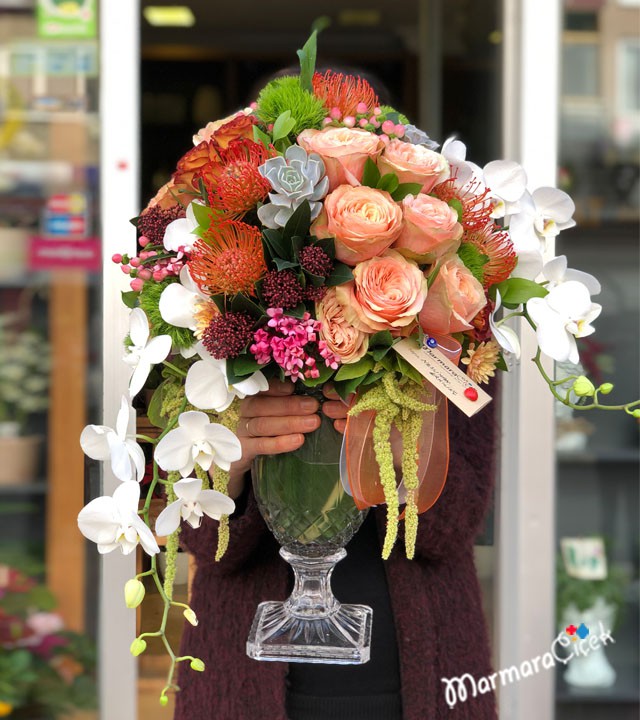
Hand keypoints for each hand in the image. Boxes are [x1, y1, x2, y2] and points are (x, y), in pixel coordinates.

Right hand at [226, 381, 349, 498]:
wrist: (250, 456)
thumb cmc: (270, 427)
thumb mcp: (277, 411)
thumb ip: (290, 400)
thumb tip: (314, 393)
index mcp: (253, 396)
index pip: (261, 388)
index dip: (277, 387)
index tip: (294, 387)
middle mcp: (245, 411)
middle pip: (261, 405)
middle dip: (290, 405)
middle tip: (314, 406)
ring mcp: (242, 431)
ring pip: (263, 425)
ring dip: (289, 423)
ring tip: (313, 423)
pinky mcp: (243, 450)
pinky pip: (261, 445)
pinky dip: (280, 443)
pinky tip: (299, 440)